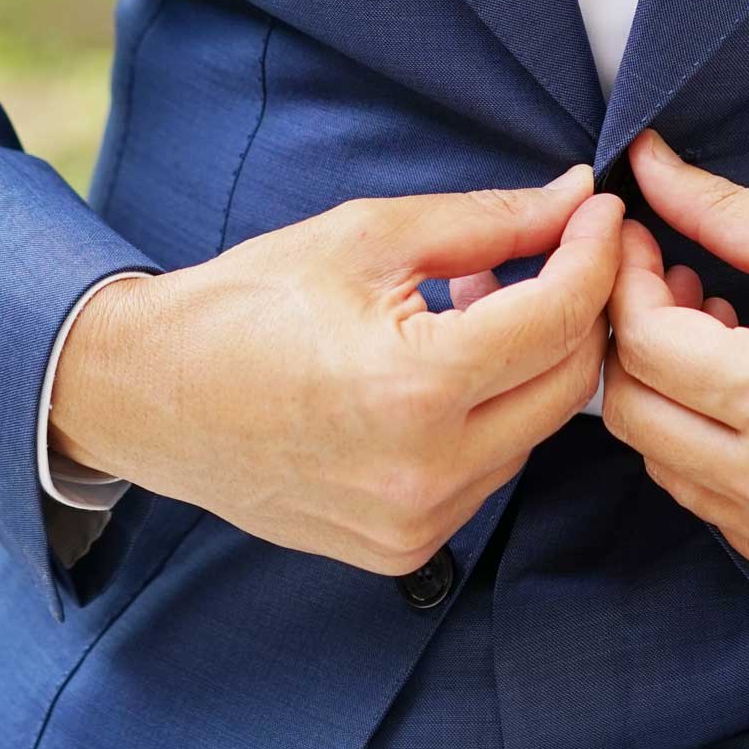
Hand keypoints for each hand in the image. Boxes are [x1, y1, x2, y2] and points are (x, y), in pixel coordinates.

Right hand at [49, 166, 622, 574]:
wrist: (148, 396)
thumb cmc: (246, 304)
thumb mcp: (367, 237)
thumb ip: (487, 220)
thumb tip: (575, 198)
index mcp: (416, 388)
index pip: (559, 315)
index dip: (594, 252)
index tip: (599, 211)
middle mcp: (426, 472)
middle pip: (569, 383)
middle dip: (576, 309)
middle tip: (548, 251)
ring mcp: (416, 522)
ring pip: (535, 431)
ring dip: (529, 363)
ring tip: (471, 305)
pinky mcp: (405, 550)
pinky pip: (490, 471)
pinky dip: (490, 414)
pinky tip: (443, 369)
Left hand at [601, 129, 748, 597]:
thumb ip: (725, 212)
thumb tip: (645, 163)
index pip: (645, 345)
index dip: (629, 283)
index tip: (646, 244)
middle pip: (635, 417)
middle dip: (639, 343)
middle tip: (681, 289)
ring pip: (669, 470)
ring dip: (675, 401)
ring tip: (729, 342)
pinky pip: (720, 513)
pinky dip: (716, 456)